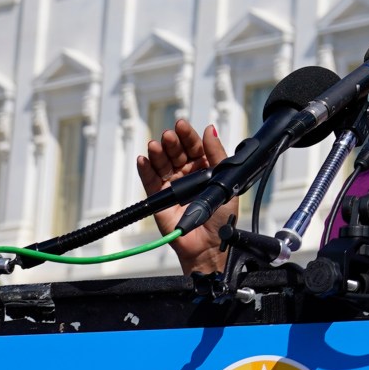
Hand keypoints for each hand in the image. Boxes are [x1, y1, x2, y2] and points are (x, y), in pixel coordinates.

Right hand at [136, 118, 230, 275]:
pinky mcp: (159, 199)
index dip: (188, 136)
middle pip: (176, 153)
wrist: (210, 244)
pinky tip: (142, 159)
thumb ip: (217, 155)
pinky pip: (150, 181)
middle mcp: (188, 175)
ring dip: (157, 153)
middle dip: (172, 143)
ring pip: (162, 164)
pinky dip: (145, 170)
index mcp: (206, 169)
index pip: (195, 147)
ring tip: (155, 145)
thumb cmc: (221, 217)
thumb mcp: (226, 182)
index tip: (182, 125)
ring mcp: (173, 186)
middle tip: (169, 135)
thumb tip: (210, 129)